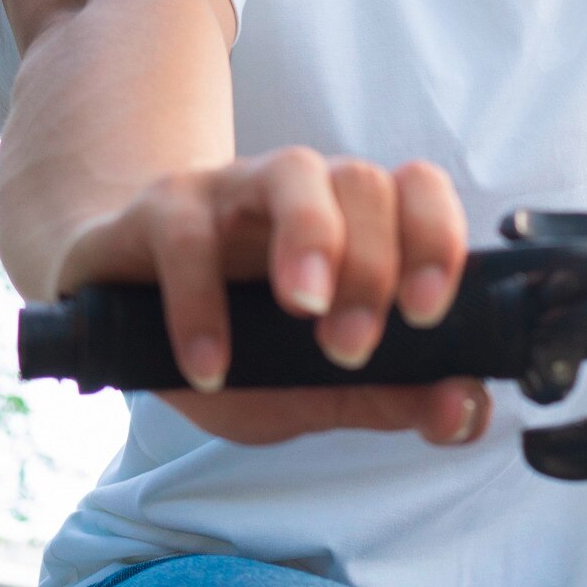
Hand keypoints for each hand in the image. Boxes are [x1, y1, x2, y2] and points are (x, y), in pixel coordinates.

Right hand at [48, 147, 487, 448]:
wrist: (120, 321)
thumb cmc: (238, 345)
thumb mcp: (317, 387)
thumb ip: (392, 396)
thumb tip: (465, 412)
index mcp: (357, 221)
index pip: (419, 190)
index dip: (437, 237)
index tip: (427, 311)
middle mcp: (304, 191)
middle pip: (363, 182)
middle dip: (373, 264)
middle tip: (351, 345)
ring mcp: (231, 190)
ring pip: (292, 174)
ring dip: (311, 239)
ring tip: (304, 312)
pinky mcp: (159, 212)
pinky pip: (186, 236)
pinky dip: (200, 304)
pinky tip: (209, 369)